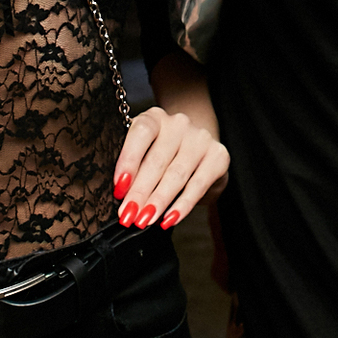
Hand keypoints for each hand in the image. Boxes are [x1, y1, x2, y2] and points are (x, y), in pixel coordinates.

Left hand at [112, 107, 228, 231]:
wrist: (196, 146)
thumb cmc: (161, 152)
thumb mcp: (143, 151)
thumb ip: (132, 167)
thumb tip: (120, 195)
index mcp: (155, 117)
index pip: (141, 133)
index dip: (128, 161)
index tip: (119, 188)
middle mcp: (178, 124)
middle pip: (157, 160)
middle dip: (140, 192)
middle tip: (128, 215)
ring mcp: (200, 138)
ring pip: (176, 174)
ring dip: (159, 201)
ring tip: (145, 220)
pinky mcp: (218, 155)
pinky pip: (198, 185)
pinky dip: (182, 205)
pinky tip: (170, 219)